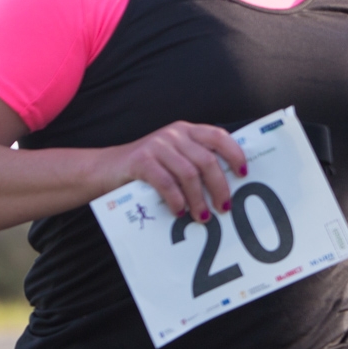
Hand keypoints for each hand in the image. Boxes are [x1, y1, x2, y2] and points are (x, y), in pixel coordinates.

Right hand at [99, 121, 247, 223]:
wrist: (104, 169)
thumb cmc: (145, 169)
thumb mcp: (172, 158)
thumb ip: (194, 163)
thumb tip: (225, 190)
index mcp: (186, 131)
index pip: (218, 136)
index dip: (234, 154)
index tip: (243, 174)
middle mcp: (174, 134)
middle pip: (207, 160)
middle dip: (219, 187)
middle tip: (224, 208)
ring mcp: (156, 145)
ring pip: (189, 174)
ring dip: (199, 199)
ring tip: (202, 217)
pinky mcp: (141, 160)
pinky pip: (166, 182)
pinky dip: (176, 200)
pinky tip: (179, 212)